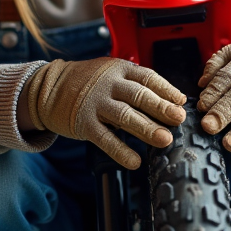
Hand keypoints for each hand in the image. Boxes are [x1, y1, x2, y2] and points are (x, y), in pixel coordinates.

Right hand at [26, 58, 186, 168]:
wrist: (49, 88)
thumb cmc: (88, 82)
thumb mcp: (112, 73)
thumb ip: (137, 84)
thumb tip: (173, 101)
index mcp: (119, 69)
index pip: (148, 77)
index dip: (166, 90)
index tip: (181, 102)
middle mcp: (108, 84)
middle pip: (139, 95)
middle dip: (161, 108)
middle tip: (178, 120)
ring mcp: (95, 103)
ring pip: (124, 116)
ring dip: (146, 128)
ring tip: (164, 140)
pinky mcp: (83, 123)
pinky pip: (104, 138)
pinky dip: (120, 151)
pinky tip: (134, 161)